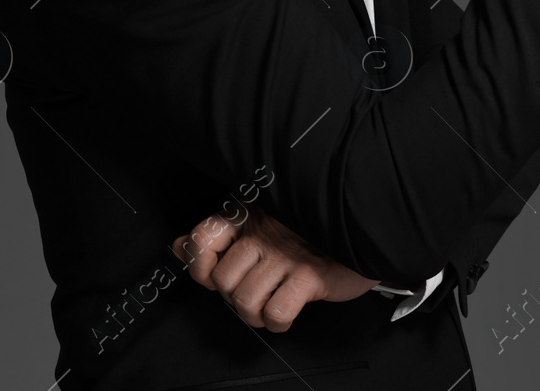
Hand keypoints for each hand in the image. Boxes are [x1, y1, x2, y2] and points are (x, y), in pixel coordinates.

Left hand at [171, 209, 381, 331]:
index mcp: (250, 216)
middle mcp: (265, 234)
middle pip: (223, 281)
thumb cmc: (308, 233)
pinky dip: (277, 322)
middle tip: (254, 290)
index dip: (201, 265)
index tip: (215, 272)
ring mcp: (288, 256)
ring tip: (270, 303)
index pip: (202, 239)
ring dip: (255, 313)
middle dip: (234, 297)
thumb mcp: (259, 226)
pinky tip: (286, 312)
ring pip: (245, 301)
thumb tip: (178, 246)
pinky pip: (276, 313)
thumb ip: (216, 237)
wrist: (361, 230)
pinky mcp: (311, 278)